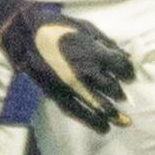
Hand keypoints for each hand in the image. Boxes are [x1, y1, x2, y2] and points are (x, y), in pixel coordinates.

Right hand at [0, 1, 136, 132]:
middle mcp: (86, 72)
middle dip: (120, 93)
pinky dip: (93, 122)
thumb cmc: (57, 27)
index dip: (128, 73)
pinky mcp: (58, 94)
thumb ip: (107, 43)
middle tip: (121, 94)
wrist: (26, 34)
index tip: (128, 76)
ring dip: (114, 114)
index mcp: (94, 53)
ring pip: (101, 105)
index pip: (122, 68)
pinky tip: (104, 128)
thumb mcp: (86, 28)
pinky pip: (79, 112)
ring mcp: (72, 85)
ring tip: (122, 120)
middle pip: (114, 89)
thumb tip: (126, 56)